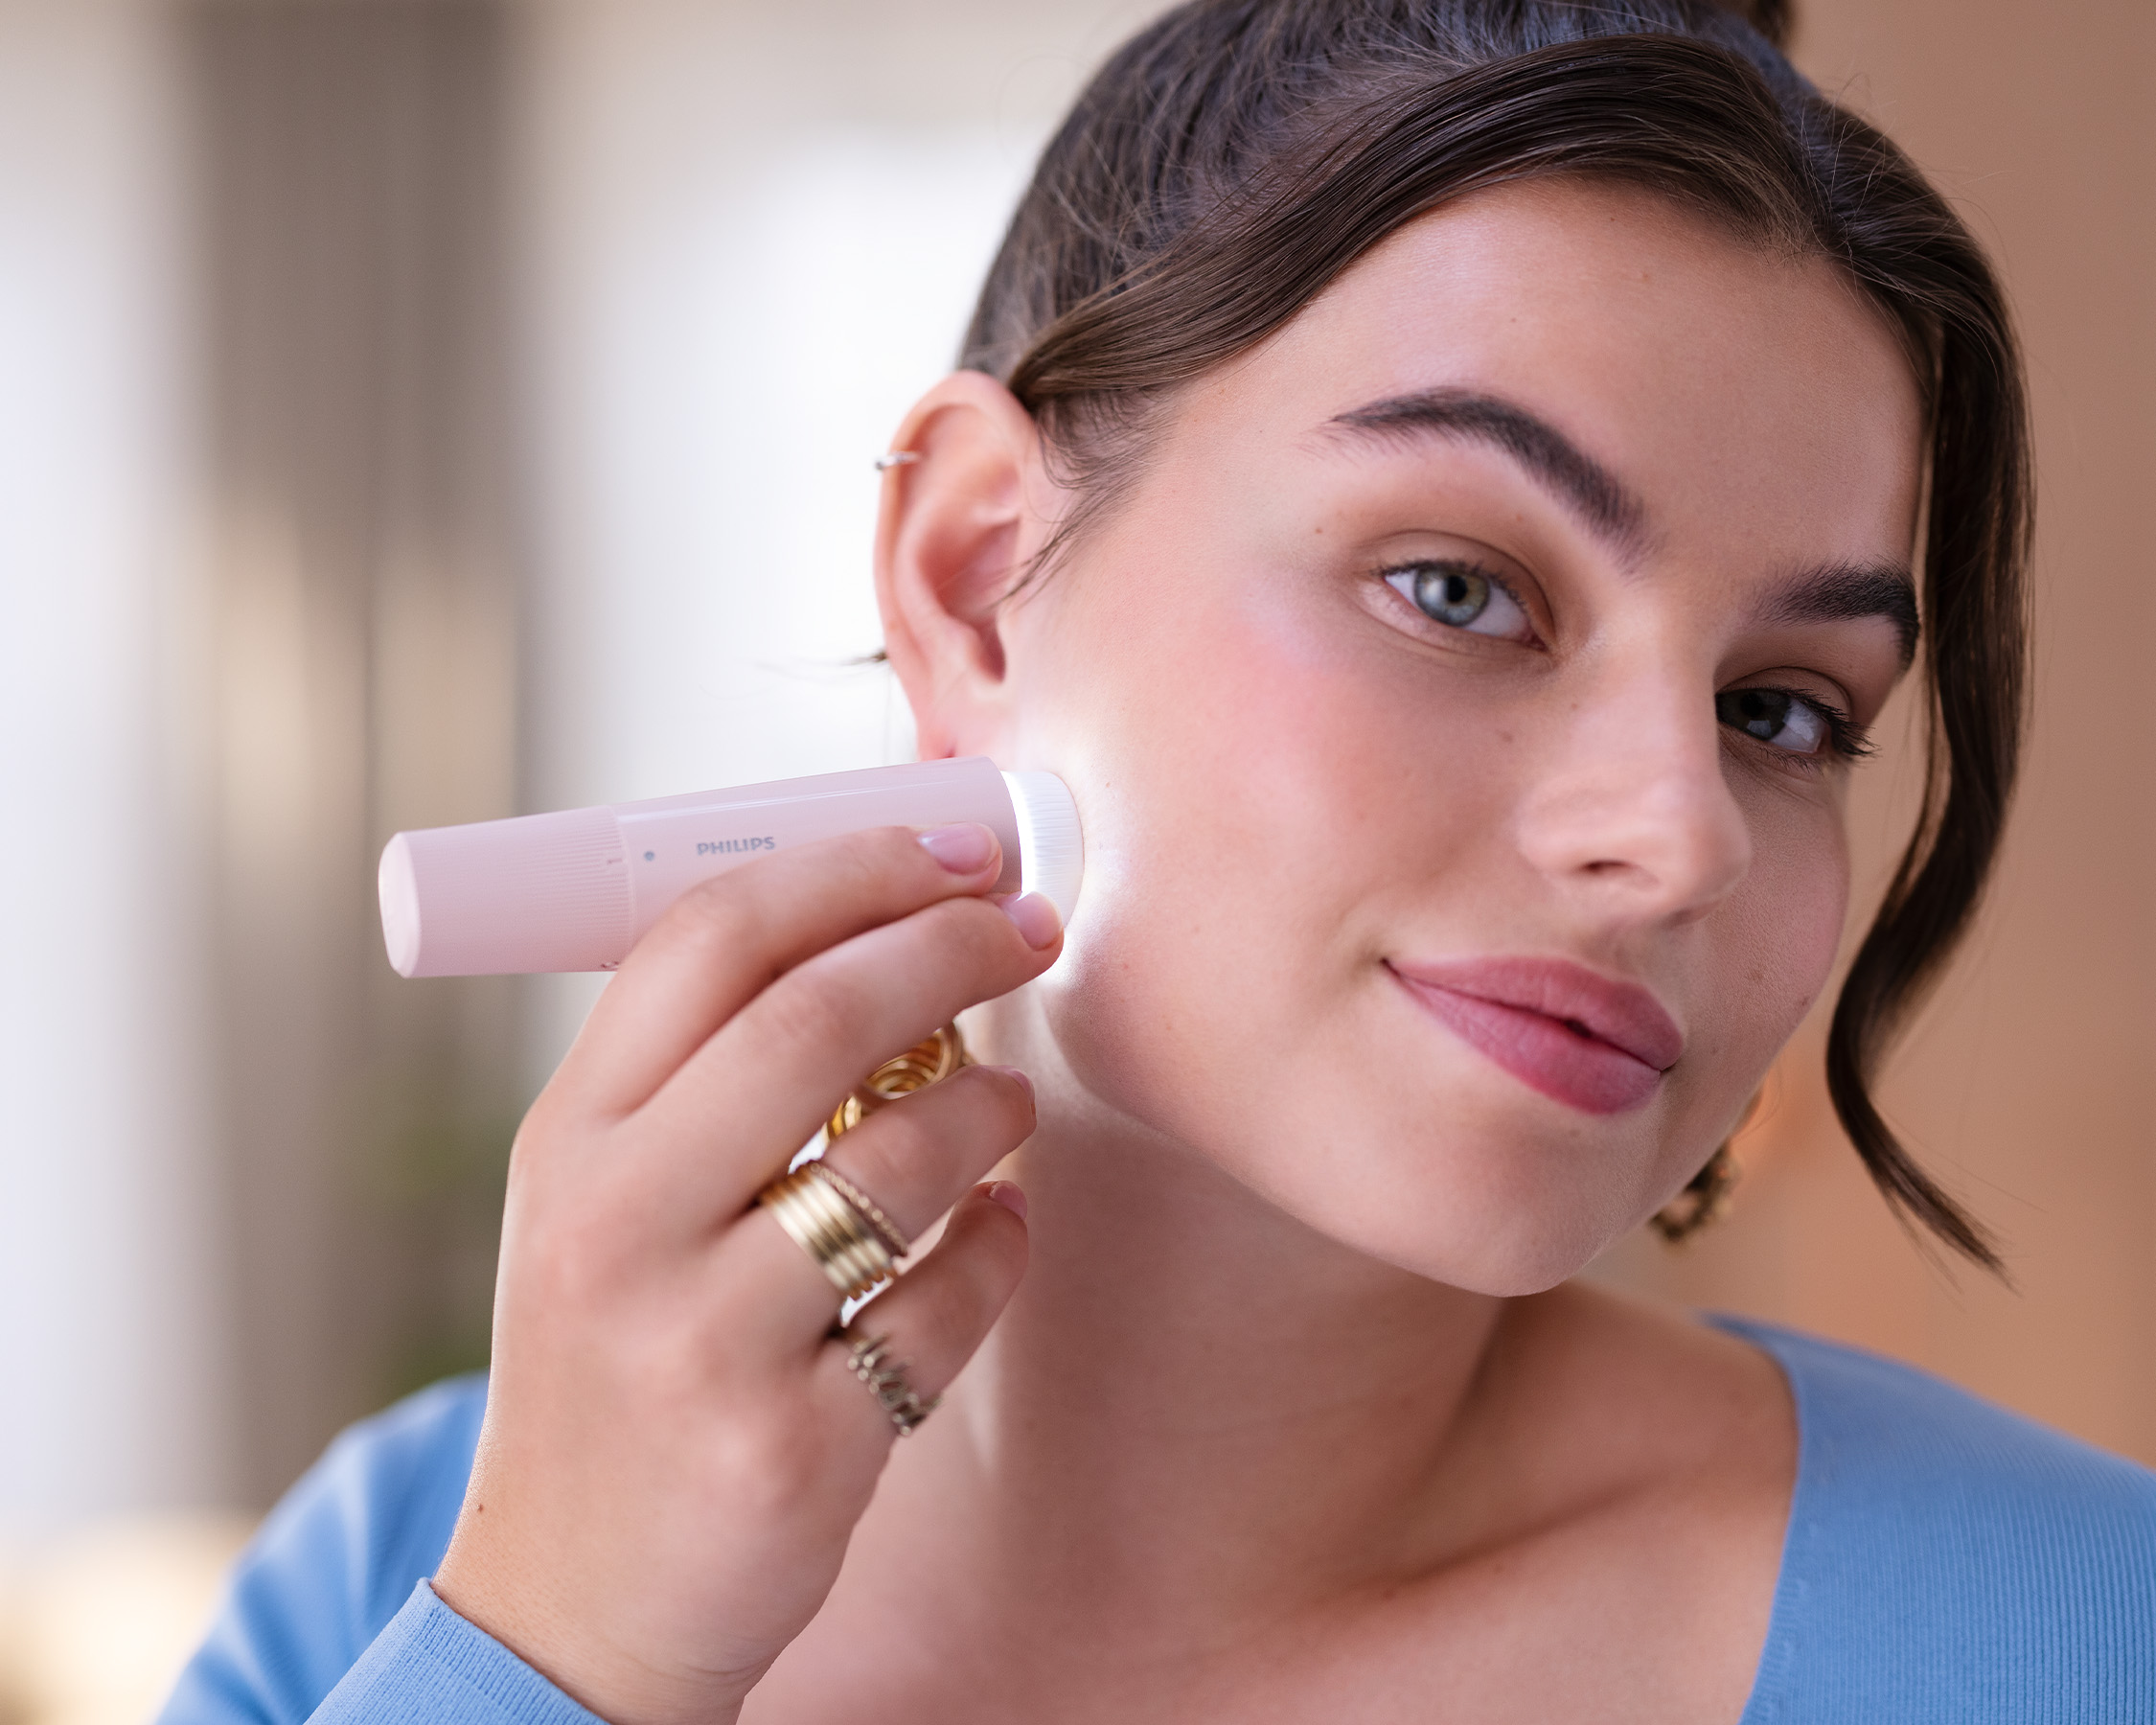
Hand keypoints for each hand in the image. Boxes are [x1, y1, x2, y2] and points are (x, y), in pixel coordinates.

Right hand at [431, 822, 1061, 1723]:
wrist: (571, 1605)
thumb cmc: (612, 1362)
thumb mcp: (597, 1205)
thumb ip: (700, 1080)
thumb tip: (880, 929)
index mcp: (567, 1141)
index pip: (706, 939)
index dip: (846, 867)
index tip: (949, 847)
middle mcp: (615, 1229)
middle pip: (813, 1020)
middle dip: (946, 948)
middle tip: (1026, 929)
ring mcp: (701, 1346)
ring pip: (902, 1161)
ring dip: (988, 1104)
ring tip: (1006, 1102)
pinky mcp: (795, 1449)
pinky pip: (950, 1302)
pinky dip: (1002, 1246)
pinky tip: (1000, 1229)